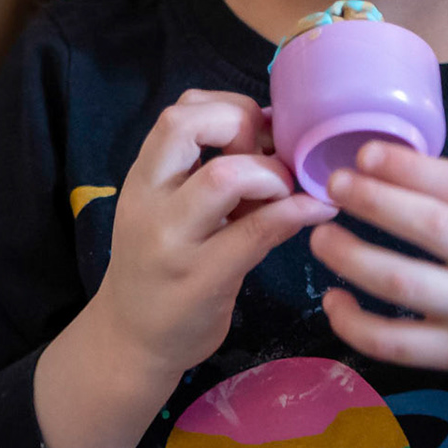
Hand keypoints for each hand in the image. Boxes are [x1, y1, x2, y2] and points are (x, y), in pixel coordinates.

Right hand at [36, 89, 334, 447]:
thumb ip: (208, 172)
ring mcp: (173, 241)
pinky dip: (293, 212)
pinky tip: (316, 211)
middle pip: (187, 126)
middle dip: (243, 125)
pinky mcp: (201, 279)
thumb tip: (278, 134)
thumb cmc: (161, 267)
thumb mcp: (170, 211)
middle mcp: (149, 201)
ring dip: (271, 173)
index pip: (178, 111)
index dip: (228, 107)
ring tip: (291, 189)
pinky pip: (254, 232)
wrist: (131, 340)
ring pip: (222, 176)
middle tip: (273, 155)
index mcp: (144, 176)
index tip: (259, 133)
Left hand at [309, 142, 447, 447]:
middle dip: (375, 201)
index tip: (366, 152)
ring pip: (405, 285)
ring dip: (353, 258)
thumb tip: (419, 158)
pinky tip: (334, 303)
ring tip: (320, 238)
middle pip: (433, 228)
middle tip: (334, 185)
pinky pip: (398, 345)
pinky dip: (356, 326)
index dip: (412, 168)